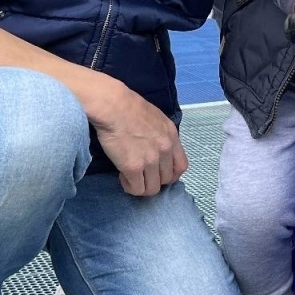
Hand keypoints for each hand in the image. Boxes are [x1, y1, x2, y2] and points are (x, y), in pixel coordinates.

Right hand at [91, 82, 188, 196]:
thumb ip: (160, 134)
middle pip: (167, 179)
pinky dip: (129, 186)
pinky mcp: (133, 167)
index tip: (160, 173)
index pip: (181, 166)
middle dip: (154, 179)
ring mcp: (150, 160)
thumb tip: (155, 147)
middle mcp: (164, 150)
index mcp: (171, 136)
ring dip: (142, 186)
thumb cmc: (128, 106)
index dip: (171, 174)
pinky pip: (136, 189)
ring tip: (130, 176)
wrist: (113, 106)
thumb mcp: (156, 118)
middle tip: (142, 174)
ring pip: (152, 188)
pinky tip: (123, 176)